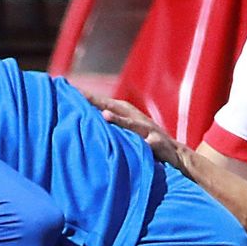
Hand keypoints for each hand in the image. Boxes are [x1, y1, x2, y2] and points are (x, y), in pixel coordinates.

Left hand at [80, 88, 194, 173]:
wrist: (178, 156)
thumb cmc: (148, 144)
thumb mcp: (128, 134)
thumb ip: (112, 128)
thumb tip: (86, 123)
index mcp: (128, 114)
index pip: (104, 103)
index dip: (88, 97)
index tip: (68, 89)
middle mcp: (137, 118)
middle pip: (115, 107)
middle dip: (98, 101)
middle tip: (79, 95)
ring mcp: (149, 130)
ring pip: (132, 124)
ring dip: (119, 120)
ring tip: (104, 115)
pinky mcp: (159, 143)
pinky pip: (151, 144)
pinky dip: (145, 143)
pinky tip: (140, 143)